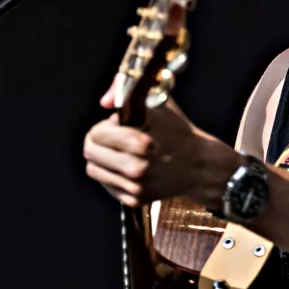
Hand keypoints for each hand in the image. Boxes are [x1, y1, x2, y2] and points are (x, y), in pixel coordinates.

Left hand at [83, 87, 236, 205]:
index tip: (117, 125)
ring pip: (93, 169)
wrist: (198, 165)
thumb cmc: (176, 130)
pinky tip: (127, 166)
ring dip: (102, 158)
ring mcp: (136, 187)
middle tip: (115, 138)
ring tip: (121, 152)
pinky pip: (105, 184)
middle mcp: (138, 169)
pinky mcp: (135, 200)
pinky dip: (111, 174)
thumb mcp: (156, 100)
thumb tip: (105, 102)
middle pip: (90, 152)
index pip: (96, 134)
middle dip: (98, 141)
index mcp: (141, 144)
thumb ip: (126, 88)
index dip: (104, 126)